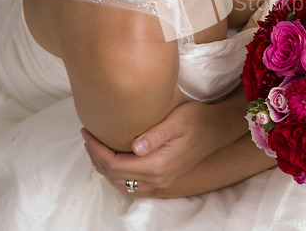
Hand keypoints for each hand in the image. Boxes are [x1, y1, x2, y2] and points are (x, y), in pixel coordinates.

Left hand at [82, 89, 248, 195]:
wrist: (218, 129)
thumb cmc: (198, 119)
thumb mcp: (178, 120)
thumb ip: (156, 134)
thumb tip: (134, 147)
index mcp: (158, 164)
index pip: (116, 164)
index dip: (97, 149)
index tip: (87, 132)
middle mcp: (158, 178)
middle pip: (115, 176)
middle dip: (96, 157)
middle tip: (87, 137)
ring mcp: (162, 181)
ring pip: (123, 183)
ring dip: (105, 167)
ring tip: (95, 148)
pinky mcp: (165, 178)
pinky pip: (134, 185)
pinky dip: (118, 176)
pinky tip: (114, 162)